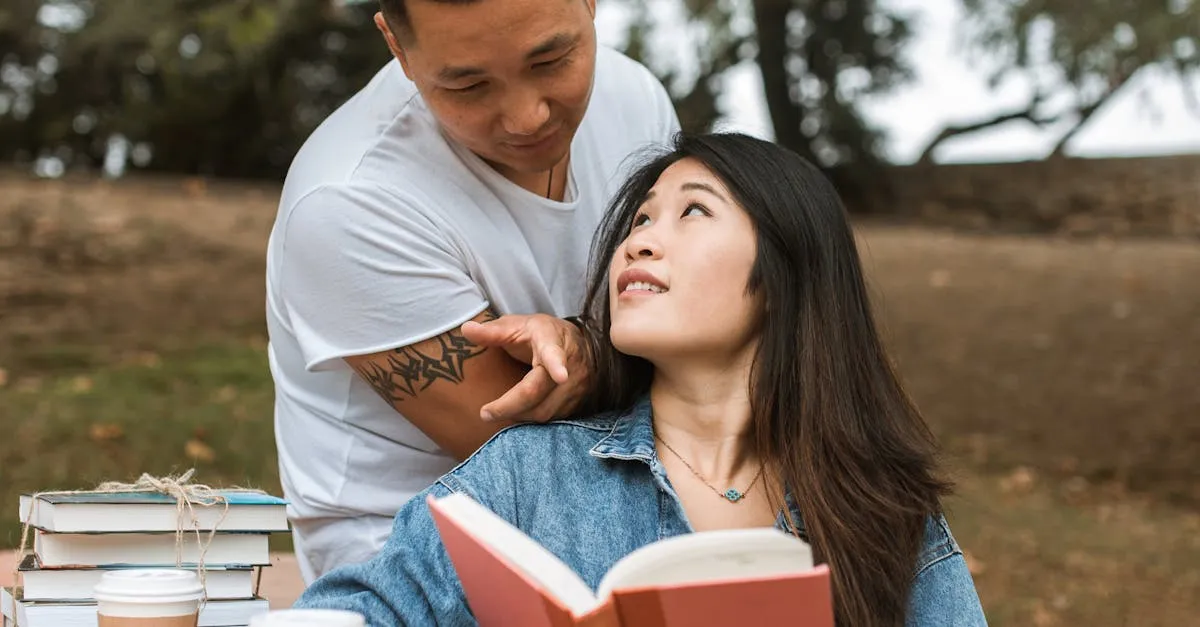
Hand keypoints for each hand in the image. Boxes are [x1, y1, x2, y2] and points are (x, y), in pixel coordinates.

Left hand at [460, 314, 590, 422]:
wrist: (575, 344)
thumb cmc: (539, 334)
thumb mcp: (517, 326)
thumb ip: (492, 331)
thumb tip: (465, 329)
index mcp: (551, 339)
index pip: (554, 353)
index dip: (557, 365)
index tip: (561, 376)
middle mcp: (570, 363)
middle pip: (539, 391)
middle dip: (510, 405)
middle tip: (485, 413)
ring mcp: (577, 385)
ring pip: (545, 410)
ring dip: (519, 415)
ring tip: (500, 411)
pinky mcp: (578, 402)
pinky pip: (553, 418)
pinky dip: (532, 418)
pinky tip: (520, 413)